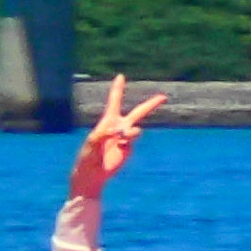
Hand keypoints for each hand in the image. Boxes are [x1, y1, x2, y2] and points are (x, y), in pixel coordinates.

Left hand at [69, 75, 165, 198]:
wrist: (92, 174)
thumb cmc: (87, 156)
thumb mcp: (91, 142)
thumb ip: (103, 133)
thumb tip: (118, 131)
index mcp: (107, 121)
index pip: (114, 101)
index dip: (118, 88)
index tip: (120, 76)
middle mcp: (118, 127)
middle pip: (138, 113)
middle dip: (151, 105)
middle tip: (163, 97)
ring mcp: (125, 138)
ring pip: (136, 128)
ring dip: (131, 131)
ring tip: (124, 136)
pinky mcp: (128, 149)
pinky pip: (132, 140)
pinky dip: (128, 139)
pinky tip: (120, 145)